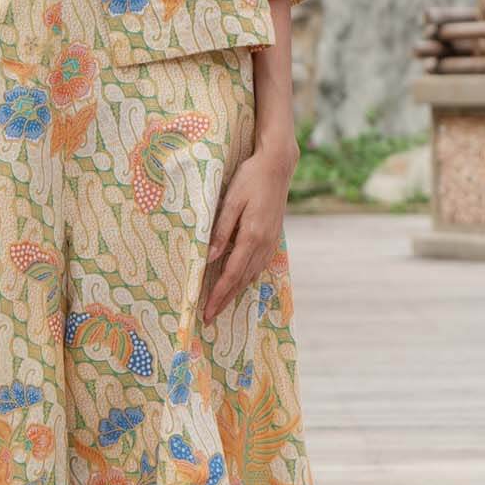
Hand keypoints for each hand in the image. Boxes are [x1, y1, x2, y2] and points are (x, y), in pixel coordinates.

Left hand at [202, 140, 297, 324]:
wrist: (277, 166)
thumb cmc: (250, 179)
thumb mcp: (231, 202)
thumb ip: (220, 231)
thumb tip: (209, 258)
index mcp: (252, 236)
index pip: (232, 274)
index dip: (219, 295)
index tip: (206, 311)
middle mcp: (264, 244)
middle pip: (242, 280)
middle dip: (225, 300)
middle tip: (209, 318)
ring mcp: (270, 241)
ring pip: (251, 275)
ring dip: (236, 292)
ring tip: (220, 305)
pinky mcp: (272, 237)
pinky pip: (258, 265)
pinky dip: (246, 278)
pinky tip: (239, 283)